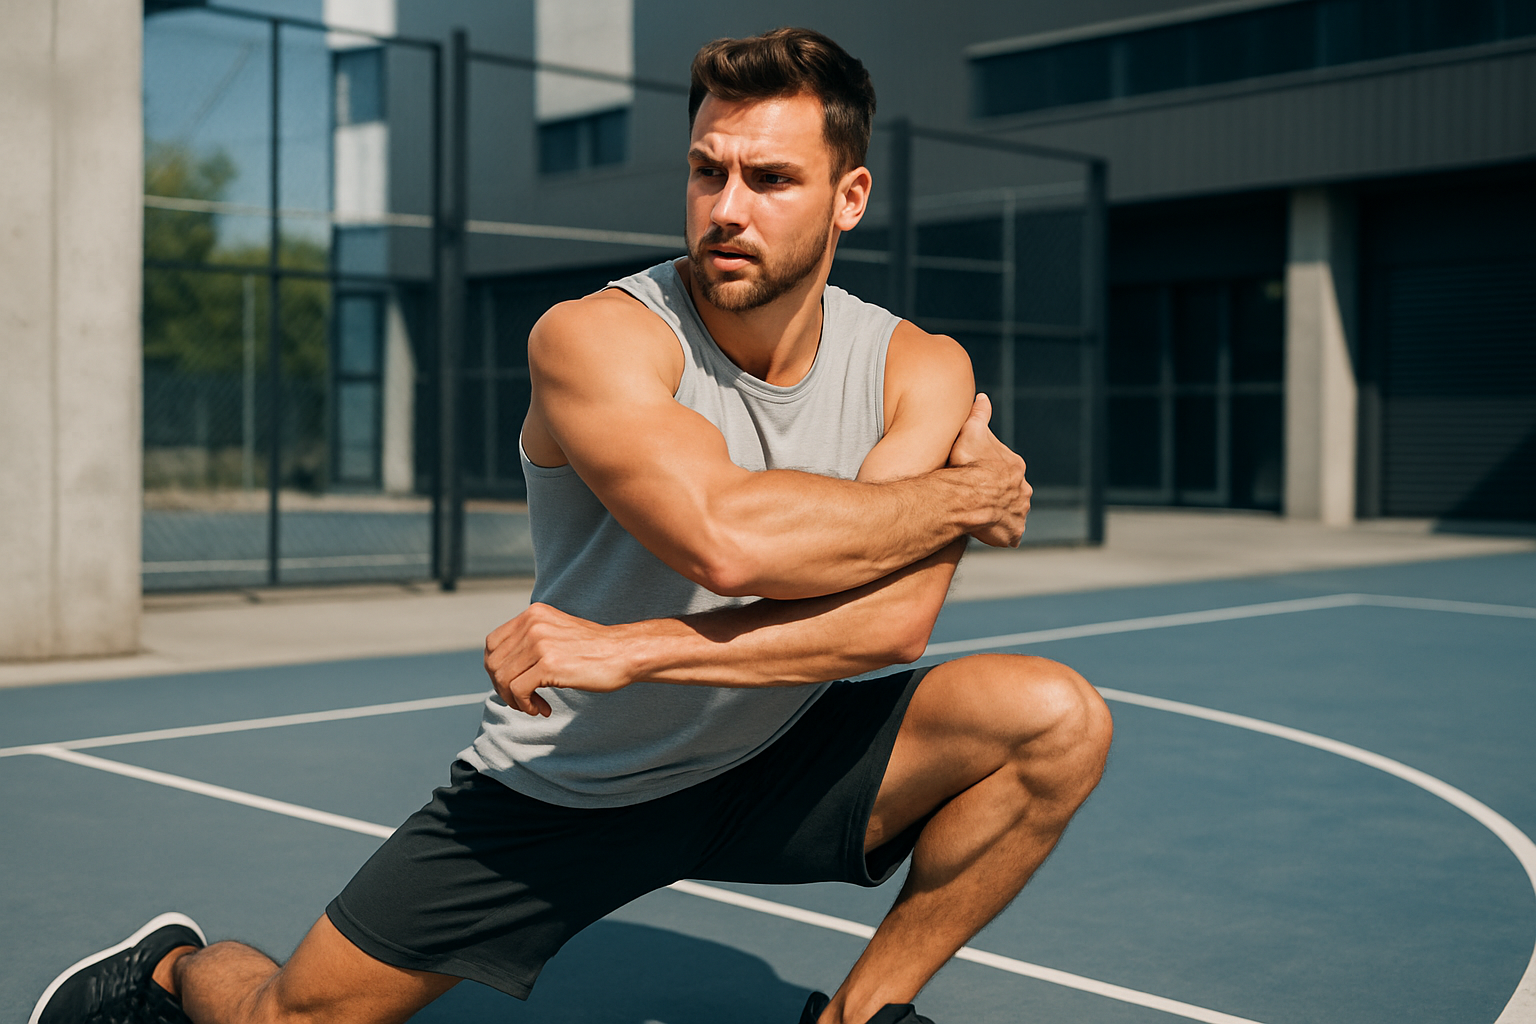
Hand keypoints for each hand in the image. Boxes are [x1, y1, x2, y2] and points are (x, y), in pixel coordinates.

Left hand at [483, 603, 638, 716]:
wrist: (625, 653)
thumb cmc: (596, 649)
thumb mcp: (558, 632)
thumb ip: (533, 641)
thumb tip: (504, 668)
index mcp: (533, 614)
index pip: (493, 644)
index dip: (496, 669)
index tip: (513, 685)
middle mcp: (533, 624)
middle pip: (493, 663)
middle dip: (503, 688)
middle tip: (522, 700)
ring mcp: (540, 643)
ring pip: (502, 678)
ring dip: (514, 700)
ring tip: (535, 706)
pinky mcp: (549, 664)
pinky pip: (517, 690)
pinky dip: (525, 705)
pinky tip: (542, 709)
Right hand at [946, 393, 1030, 546]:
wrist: (968, 497)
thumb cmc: (968, 464)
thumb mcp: (971, 432)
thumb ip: (979, 415)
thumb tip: (982, 397)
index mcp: (1015, 466)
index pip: (1005, 467)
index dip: (989, 470)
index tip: (974, 474)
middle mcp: (1023, 490)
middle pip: (1011, 490)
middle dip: (998, 494)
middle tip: (977, 496)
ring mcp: (1020, 512)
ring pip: (1013, 512)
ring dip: (1001, 514)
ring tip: (982, 515)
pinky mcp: (1014, 532)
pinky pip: (1011, 534)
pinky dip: (1003, 534)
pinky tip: (990, 531)